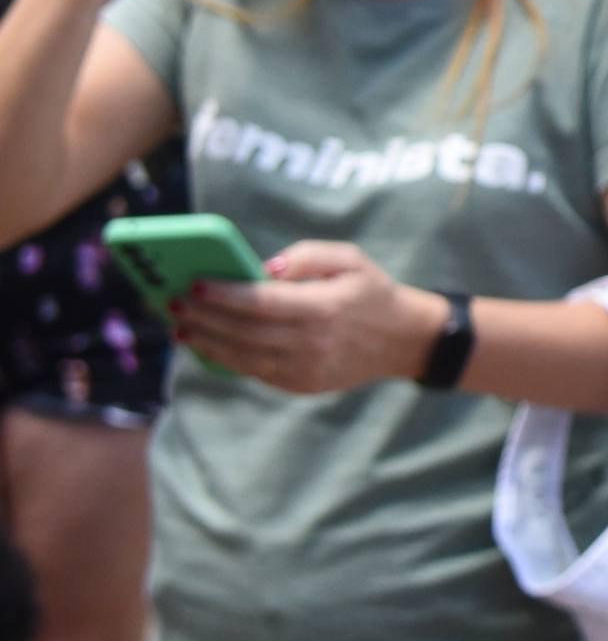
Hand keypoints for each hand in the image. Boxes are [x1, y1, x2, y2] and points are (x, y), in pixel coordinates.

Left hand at [172, 241, 447, 393]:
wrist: (402, 340)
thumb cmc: (370, 291)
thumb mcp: (351, 259)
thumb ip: (307, 256)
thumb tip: (262, 268)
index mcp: (325, 308)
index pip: (262, 302)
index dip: (225, 294)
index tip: (194, 283)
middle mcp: (313, 343)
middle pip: (244, 331)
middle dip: (205, 316)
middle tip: (173, 302)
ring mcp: (305, 369)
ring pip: (242, 356)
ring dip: (206, 341)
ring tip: (180, 325)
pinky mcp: (300, 384)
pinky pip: (253, 371)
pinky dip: (225, 358)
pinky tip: (206, 343)